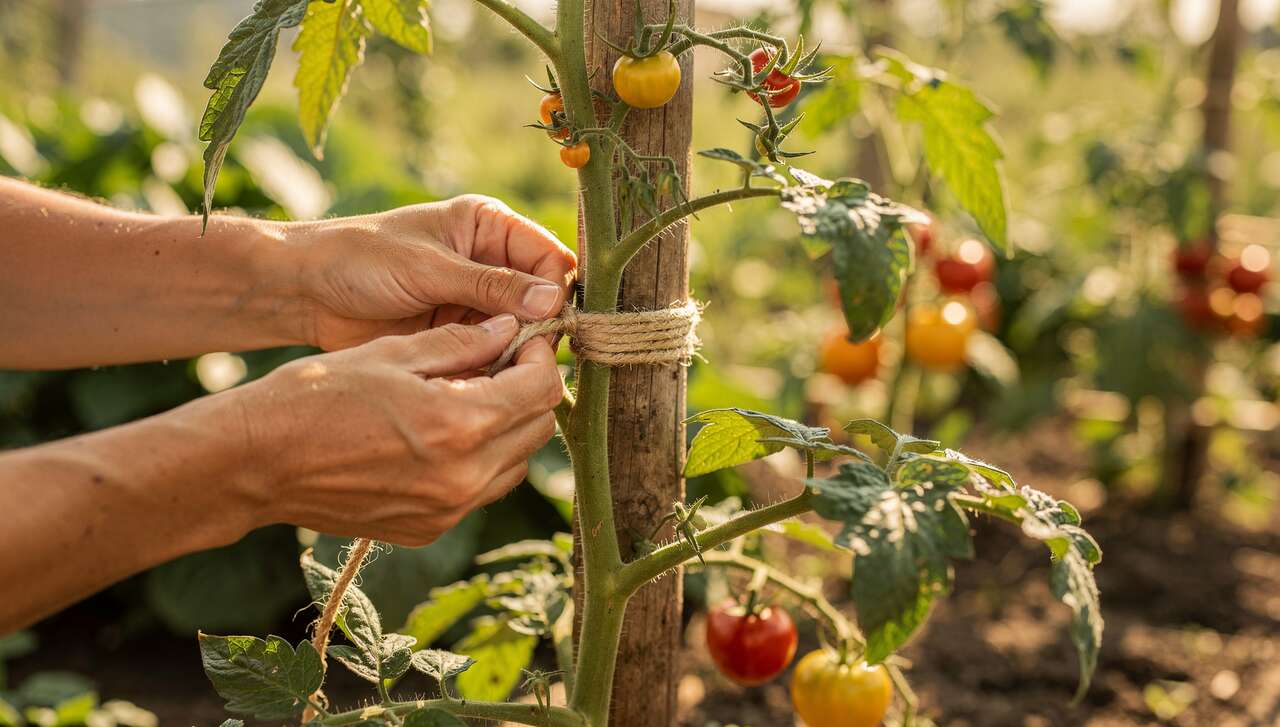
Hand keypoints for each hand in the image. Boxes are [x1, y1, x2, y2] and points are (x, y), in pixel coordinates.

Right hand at [230, 315, 561, 544]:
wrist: (255, 464)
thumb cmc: (315, 397)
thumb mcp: (391, 354)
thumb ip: (459, 343)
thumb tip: (509, 329)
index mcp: (460, 425)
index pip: (540, 390)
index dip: (540, 358)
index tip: (523, 340)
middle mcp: (464, 478)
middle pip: (538, 429)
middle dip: (529, 390)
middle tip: (502, 363)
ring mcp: (447, 511)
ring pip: (514, 464)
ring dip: (509, 427)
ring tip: (473, 396)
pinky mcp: (428, 529)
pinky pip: (480, 491)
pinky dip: (480, 460)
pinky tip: (443, 434)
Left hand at [291, 195, 577, 350]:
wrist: (306, 291)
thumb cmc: (362, 259)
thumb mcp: (429, 269)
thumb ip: (491, 285)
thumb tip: (554, 299)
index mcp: (488, 226)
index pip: (548, 256)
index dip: (557, 289)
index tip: (553, 322)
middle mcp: (489, 261)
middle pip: (540, 298)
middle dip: (540, 326)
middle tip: (530, 355)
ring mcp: (475, 301)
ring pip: (520, 330)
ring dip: (517, 350)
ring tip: (506, 370)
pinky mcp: (458, 333)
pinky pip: (492, 352)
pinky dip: (494, 366)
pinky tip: (489, 380)